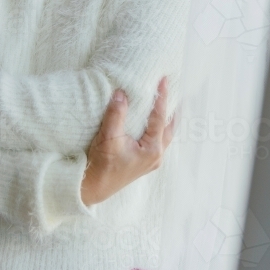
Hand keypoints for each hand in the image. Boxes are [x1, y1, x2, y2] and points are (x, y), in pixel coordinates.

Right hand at [80, 77, 175, 205]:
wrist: (93, 188)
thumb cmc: (102, 165)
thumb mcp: (108, 137)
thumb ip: (116, 114)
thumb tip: (122, 93)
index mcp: (152, 149)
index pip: (160, 117)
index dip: (162, 97)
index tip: (164, 81)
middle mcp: (156, 156)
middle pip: (170, 128)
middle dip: (172, 110)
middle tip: (176, 92)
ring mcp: (151, 161)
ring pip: (165, 136)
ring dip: (167, 120)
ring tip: (168, 105)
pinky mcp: (144, 163)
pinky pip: (157, 142)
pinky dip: (159, 129)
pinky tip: (154, 124)